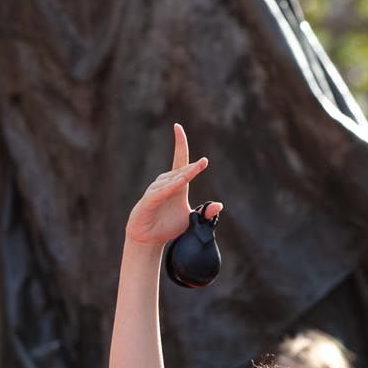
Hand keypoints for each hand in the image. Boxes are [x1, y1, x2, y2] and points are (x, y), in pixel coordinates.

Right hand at [124, 124, 218, 247]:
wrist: (149, 240)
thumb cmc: (168, 227)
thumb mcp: (190, 219)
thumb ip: (205, 213)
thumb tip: (219, 205)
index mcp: (176, 184)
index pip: (179, 159)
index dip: (179, 143)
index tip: (177, 127)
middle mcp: (164, 184)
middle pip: (180, 171)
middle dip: (191, 168)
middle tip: (203, 163)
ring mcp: (154, 192)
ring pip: (171, 181)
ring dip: (182, 177)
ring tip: (192, 175)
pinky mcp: (148, 202)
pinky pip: (161, 192)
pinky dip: (170, 187)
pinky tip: (180, 183)